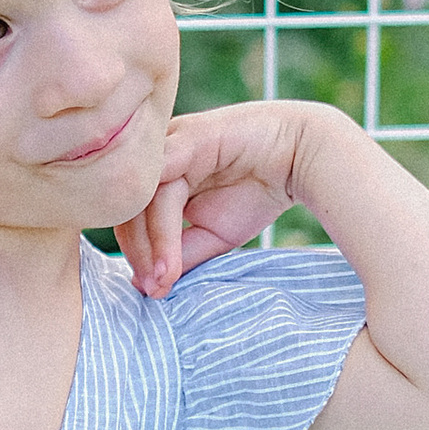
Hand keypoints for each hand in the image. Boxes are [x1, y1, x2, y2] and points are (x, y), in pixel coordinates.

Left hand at [117, 101, 337, 297]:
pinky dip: (162, 229)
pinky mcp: (186, 139)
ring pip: (141, 202)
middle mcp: (158, 158)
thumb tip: (143, 283)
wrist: (301, 156)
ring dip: (151, 248)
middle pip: (127, 211)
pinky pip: (161, 186)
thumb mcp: (213, 235)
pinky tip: (167, 259)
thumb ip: (180, 254)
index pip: (129, 217)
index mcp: (158, 176)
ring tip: (165, 280)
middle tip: (154, 290)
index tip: (152, 290)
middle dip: (139, 255)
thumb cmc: (257, 190)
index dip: (136, 255)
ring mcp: (169, 145)